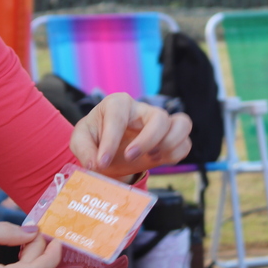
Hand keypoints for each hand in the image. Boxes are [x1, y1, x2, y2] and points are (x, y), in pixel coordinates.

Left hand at [70, 92, 191, 179]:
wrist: (108, 150)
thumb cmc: (95, 139)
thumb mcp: (81, 140)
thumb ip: (84, 150)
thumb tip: (95, 164)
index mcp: (118, 104)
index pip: (119, 116)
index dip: (111, 141)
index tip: (102, 162)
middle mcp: (143, 110)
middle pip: (160, 117)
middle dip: (147, 141)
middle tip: (130, 157)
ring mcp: (160, 124)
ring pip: (182, 124)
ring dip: (169, 144)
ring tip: (151, 157)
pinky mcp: (170, 139)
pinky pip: (186, 143)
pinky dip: (176, 154)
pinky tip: (157, 160)